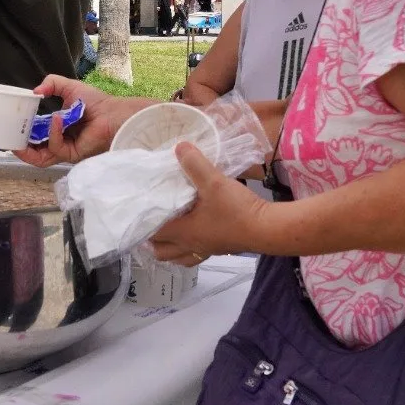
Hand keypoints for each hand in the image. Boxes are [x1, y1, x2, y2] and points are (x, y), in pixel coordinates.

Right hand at [13, 76, 154, 167]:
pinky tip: (56, 119)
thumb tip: (34, 92)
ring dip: (27, 150)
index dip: (21, 133)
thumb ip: (51, 83)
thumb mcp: (68, 87)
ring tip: (17, 139)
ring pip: (40, 158)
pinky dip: (54, 133)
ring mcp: (64, 150)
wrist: (113, 113)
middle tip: (7, 137)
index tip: (9, 126)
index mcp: (56, 128)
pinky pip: (56, 147)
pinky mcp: (72, 154)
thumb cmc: (94, 102)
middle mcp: (59, 141)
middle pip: (33, 152)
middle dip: (19, 146)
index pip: (34, 136)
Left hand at [148, 143, 270, 263]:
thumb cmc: (237, 209)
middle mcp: (191, 245)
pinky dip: (189, 250)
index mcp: (184, 232)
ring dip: (169, 248)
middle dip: (152, 241)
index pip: (152, 232)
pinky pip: (196, 255)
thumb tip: (179, 147)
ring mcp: (206, 250)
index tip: (137, 212)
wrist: (267, 228)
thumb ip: (195, 164)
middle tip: (149, 223)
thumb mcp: (214, 182)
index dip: (142, 223)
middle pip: (161, 252)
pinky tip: (194, 236)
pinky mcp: (220, 248)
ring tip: (166, 234)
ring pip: (178, 257)